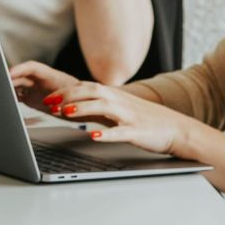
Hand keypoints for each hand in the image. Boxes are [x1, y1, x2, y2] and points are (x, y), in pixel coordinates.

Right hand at [8, 60, 80, 111]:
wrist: (84, 107)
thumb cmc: (81, 99)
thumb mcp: (72, 98)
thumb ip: (61, 99)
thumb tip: (51, 104)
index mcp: (50, 75)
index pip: (31, 67)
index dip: (19, 69)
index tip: (9, 74)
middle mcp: (40, 80)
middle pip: (21, 76)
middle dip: (9, 79)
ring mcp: (35, 89)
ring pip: (17, 85)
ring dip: (9, 88)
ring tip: (1, 93)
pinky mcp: (32, 98)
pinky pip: (18, 95)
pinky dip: (12, 97)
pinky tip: (7, 100)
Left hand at [41, 79, 198, 158]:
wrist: (176, 128)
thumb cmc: (146, 120)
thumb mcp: (120, 110)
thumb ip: (99, 107)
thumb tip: (74, 108)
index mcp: (114, 96)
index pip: (85, 88)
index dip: (65, 91)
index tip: (48, 98)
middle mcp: (120, 101)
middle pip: (90, 92)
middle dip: (68, 96)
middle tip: (49, 103)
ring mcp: (129, 115)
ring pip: (103, 107)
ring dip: (82, 108)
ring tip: (65, 113)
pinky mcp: (138, 131)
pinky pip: (120, 132)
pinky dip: (105, 134)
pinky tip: (92, 136)